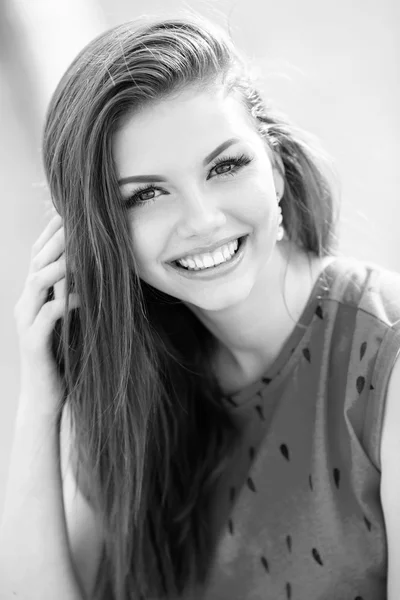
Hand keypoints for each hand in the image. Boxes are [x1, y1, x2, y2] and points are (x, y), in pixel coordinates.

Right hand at [13, 214, 79, 414]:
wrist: (46, 398)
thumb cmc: (62, 356)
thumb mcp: (69, 320)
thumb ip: (75, 296)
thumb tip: (98, 272)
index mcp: (33, 296)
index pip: (39, 255)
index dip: (53, 232)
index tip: (73, 213)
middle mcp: (25, 304)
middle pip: (37, 261)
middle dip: (58, 239)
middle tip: (80, 222)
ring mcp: (27, 322)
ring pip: (37, 282)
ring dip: (61, 264)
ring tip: (83, 252)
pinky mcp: (34, 343)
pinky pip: (48, 315)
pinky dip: (67, 302)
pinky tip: (85, 295)